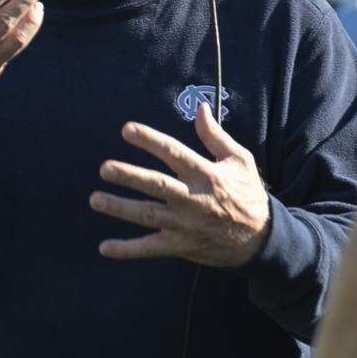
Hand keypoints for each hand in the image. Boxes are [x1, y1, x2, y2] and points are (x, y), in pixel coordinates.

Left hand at [89, 102, 270, 266]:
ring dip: (120, 208)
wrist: (261, 238)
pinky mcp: (182, 245)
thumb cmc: (248, 193)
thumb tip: (199, 107)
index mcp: (207, 174)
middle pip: (157, 185)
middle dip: (130, 176)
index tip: (127, 129)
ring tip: (95, 199)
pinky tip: (105, 247)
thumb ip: (215, 135)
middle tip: (105, 168)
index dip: (150, 140)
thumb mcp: (240, 159)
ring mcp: (186, 224)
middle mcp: (194, 198)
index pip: (174, 153)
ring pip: (149, 215)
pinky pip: (151, 248)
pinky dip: (128, 250)